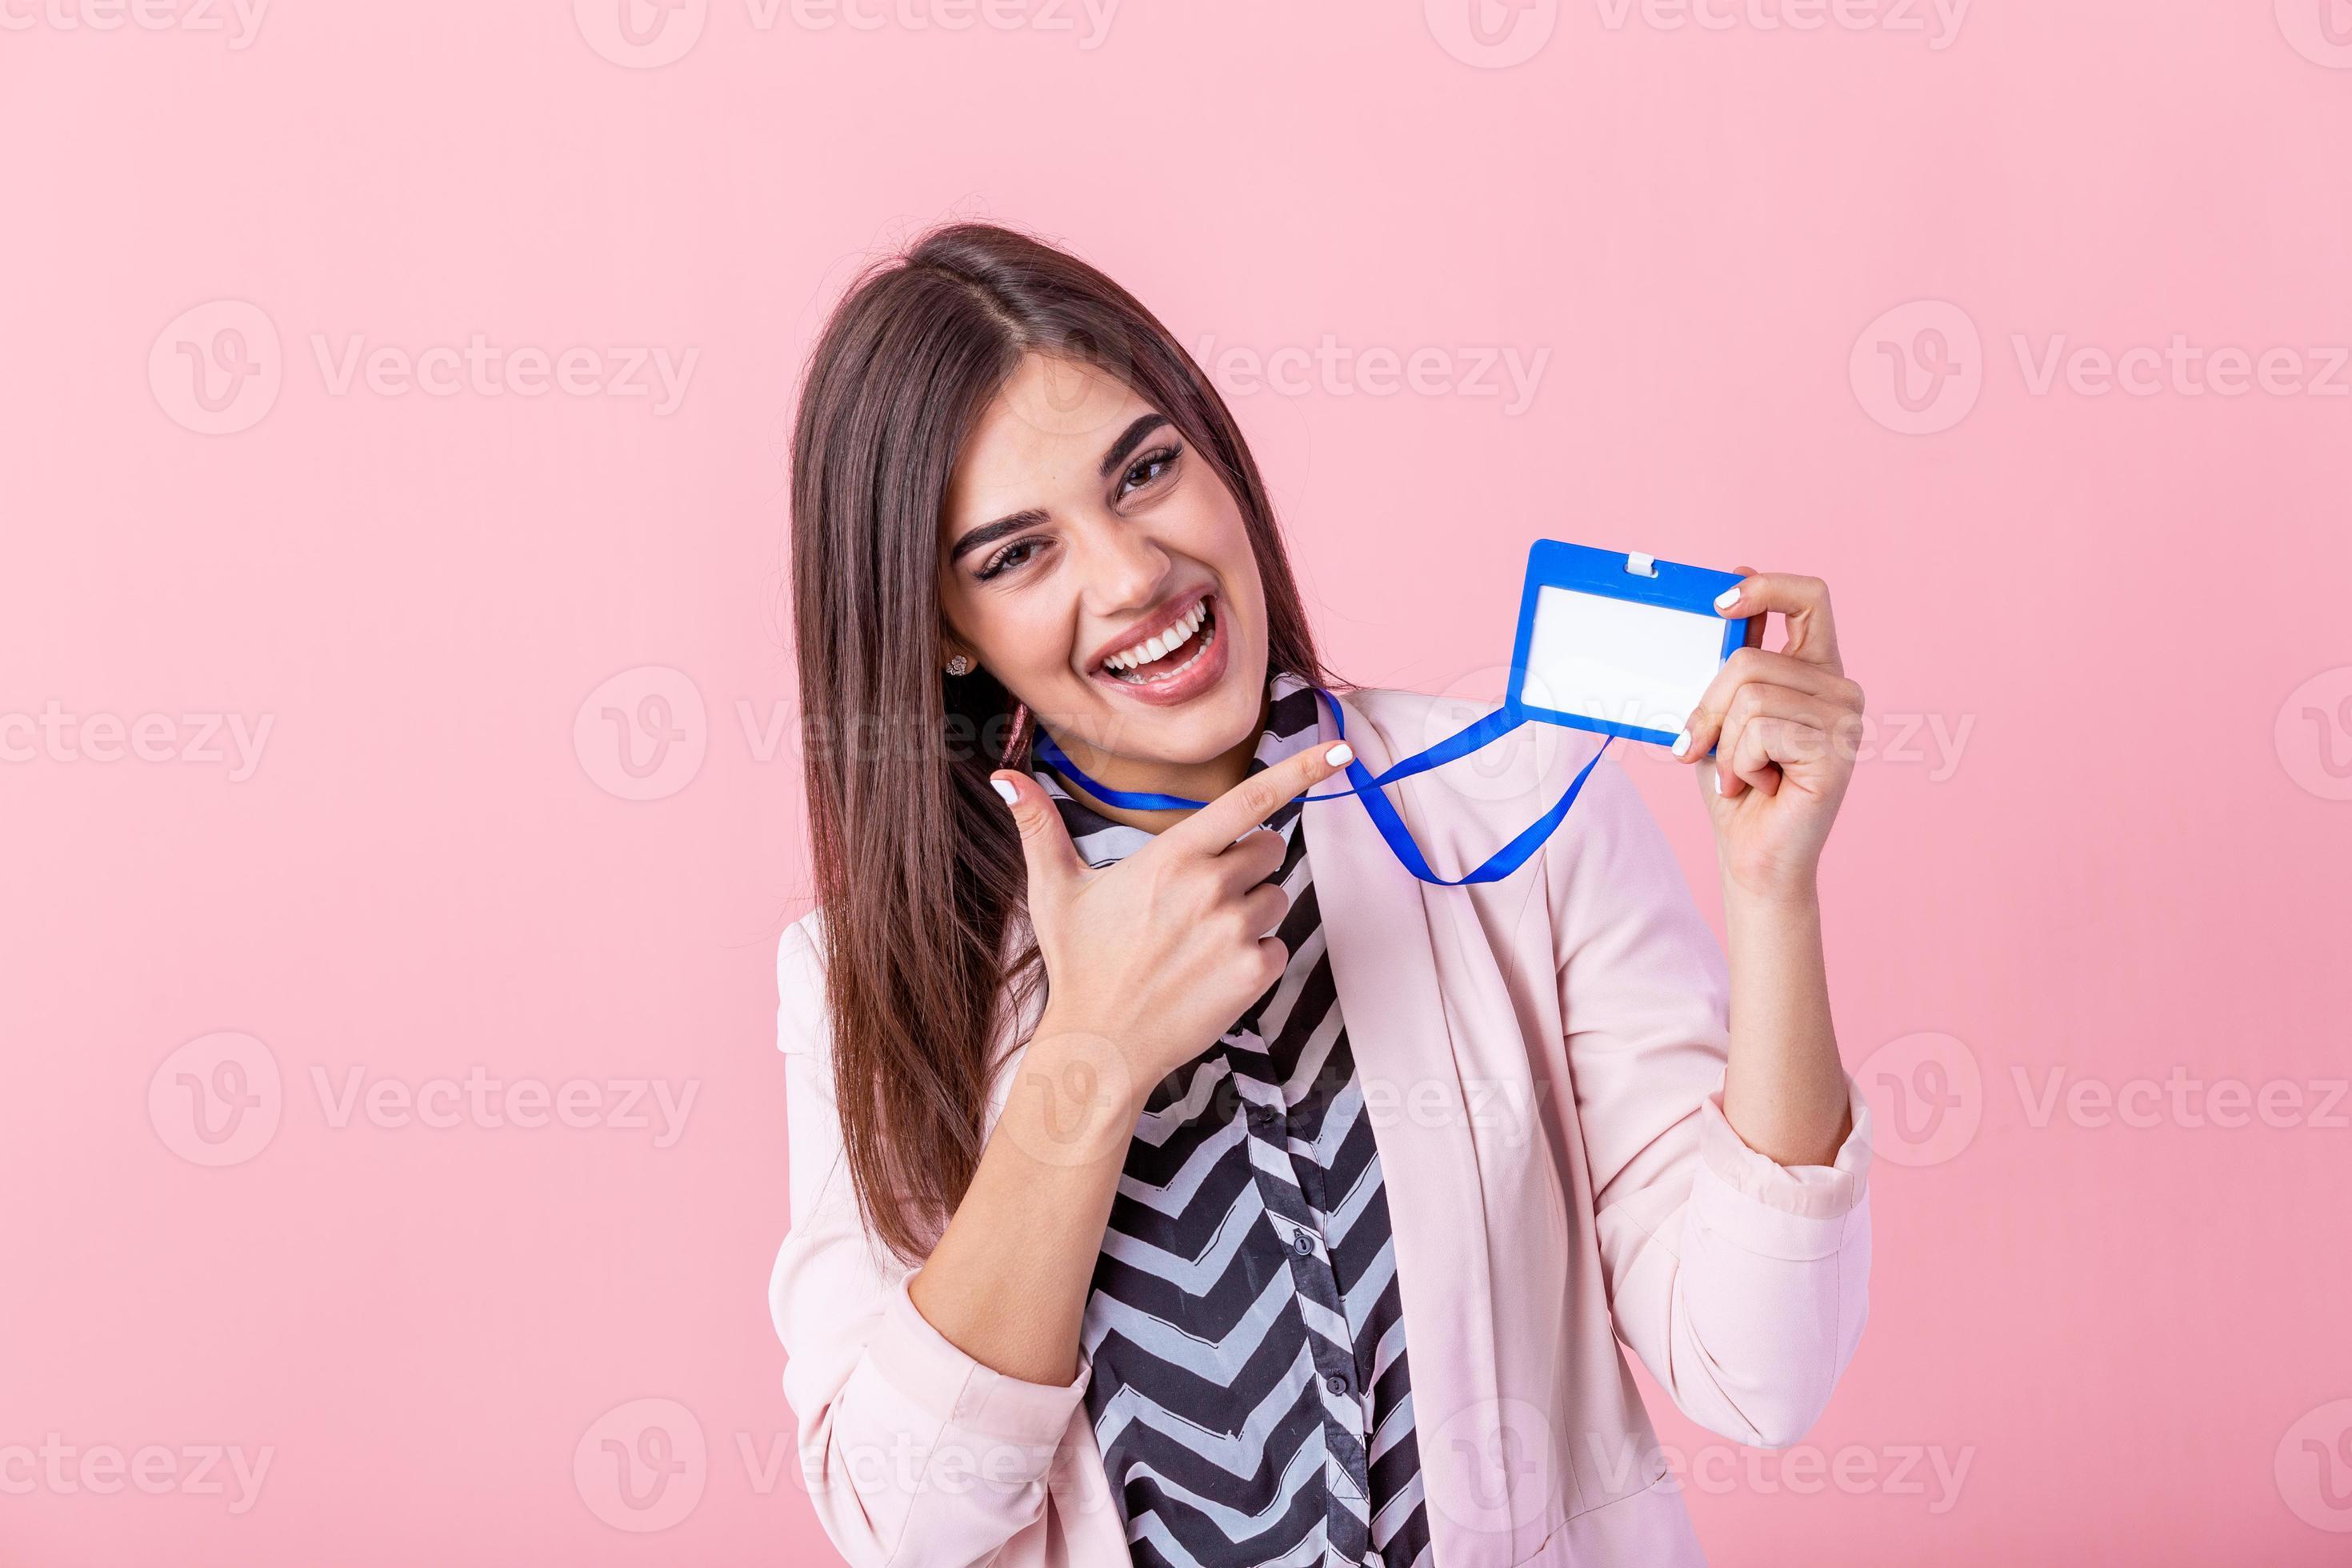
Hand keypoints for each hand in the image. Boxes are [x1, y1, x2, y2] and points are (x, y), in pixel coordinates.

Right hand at [989, 737, 1356, 1100]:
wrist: (1101, 1044)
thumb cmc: (1080, 963)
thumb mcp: (1055, 890)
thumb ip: (1039, 827)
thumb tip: (1003, 775)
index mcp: (1173, 855)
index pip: (1250, 799)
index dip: (1302, 769)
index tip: (1342, 749)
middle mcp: (1211, 886)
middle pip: (1270, 849)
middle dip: (1247, 865)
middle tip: (1201, 899)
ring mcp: (1236, 931)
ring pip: (1277, 898)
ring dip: (1251, 912)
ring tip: (1199, 941)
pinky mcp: (1254, 973)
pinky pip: (1279, 946)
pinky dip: (1255, 957)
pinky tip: (1212, 973)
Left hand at [1674, 569, 1863, 901]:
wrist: (1754, 857)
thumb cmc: (1737, 786)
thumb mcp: (1723, 712)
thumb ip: (1734, 659)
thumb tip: (1731, 583)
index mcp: (1816, 669)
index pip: (1809, 596)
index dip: (1765, 587)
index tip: (1720, 603)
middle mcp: (1839, 689)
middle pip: (1751, 659)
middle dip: (1709, 707)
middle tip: (1703, 747)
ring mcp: (1845, 719)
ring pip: (1750, 695)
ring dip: (1726, 744)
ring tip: (1742, 774)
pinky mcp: (1836, 751)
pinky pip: (1760, 731)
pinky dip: (1740, 763)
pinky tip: (1757, 786)